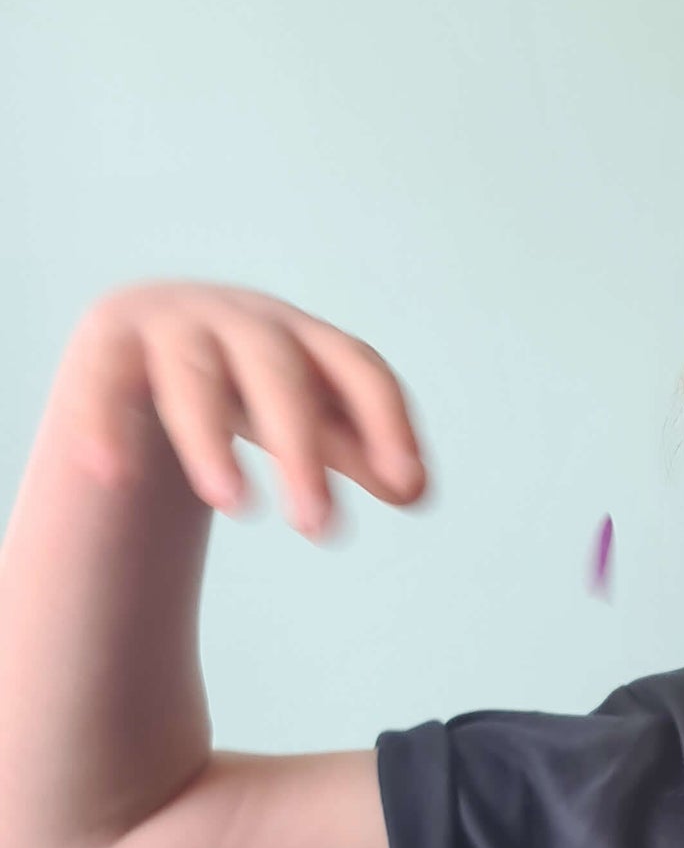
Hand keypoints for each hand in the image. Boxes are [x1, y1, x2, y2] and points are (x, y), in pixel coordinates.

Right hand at [53, 281, 431, 541]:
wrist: (143, 346)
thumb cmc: (246, 391)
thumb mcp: (304, 419)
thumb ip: (357, 453)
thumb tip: (416, 489)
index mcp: (306, 339)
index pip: (358, 369)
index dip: (385, 422)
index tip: (405, 487)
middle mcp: (243, 320)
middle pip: (278, 374)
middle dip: (300, 448)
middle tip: (317, 528)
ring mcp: (172, 322)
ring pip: (194, 378)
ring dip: (212, 441)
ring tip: (235, 506)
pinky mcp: (107, 342)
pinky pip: (104, 381)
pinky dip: (105, 425)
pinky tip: (112, 478)